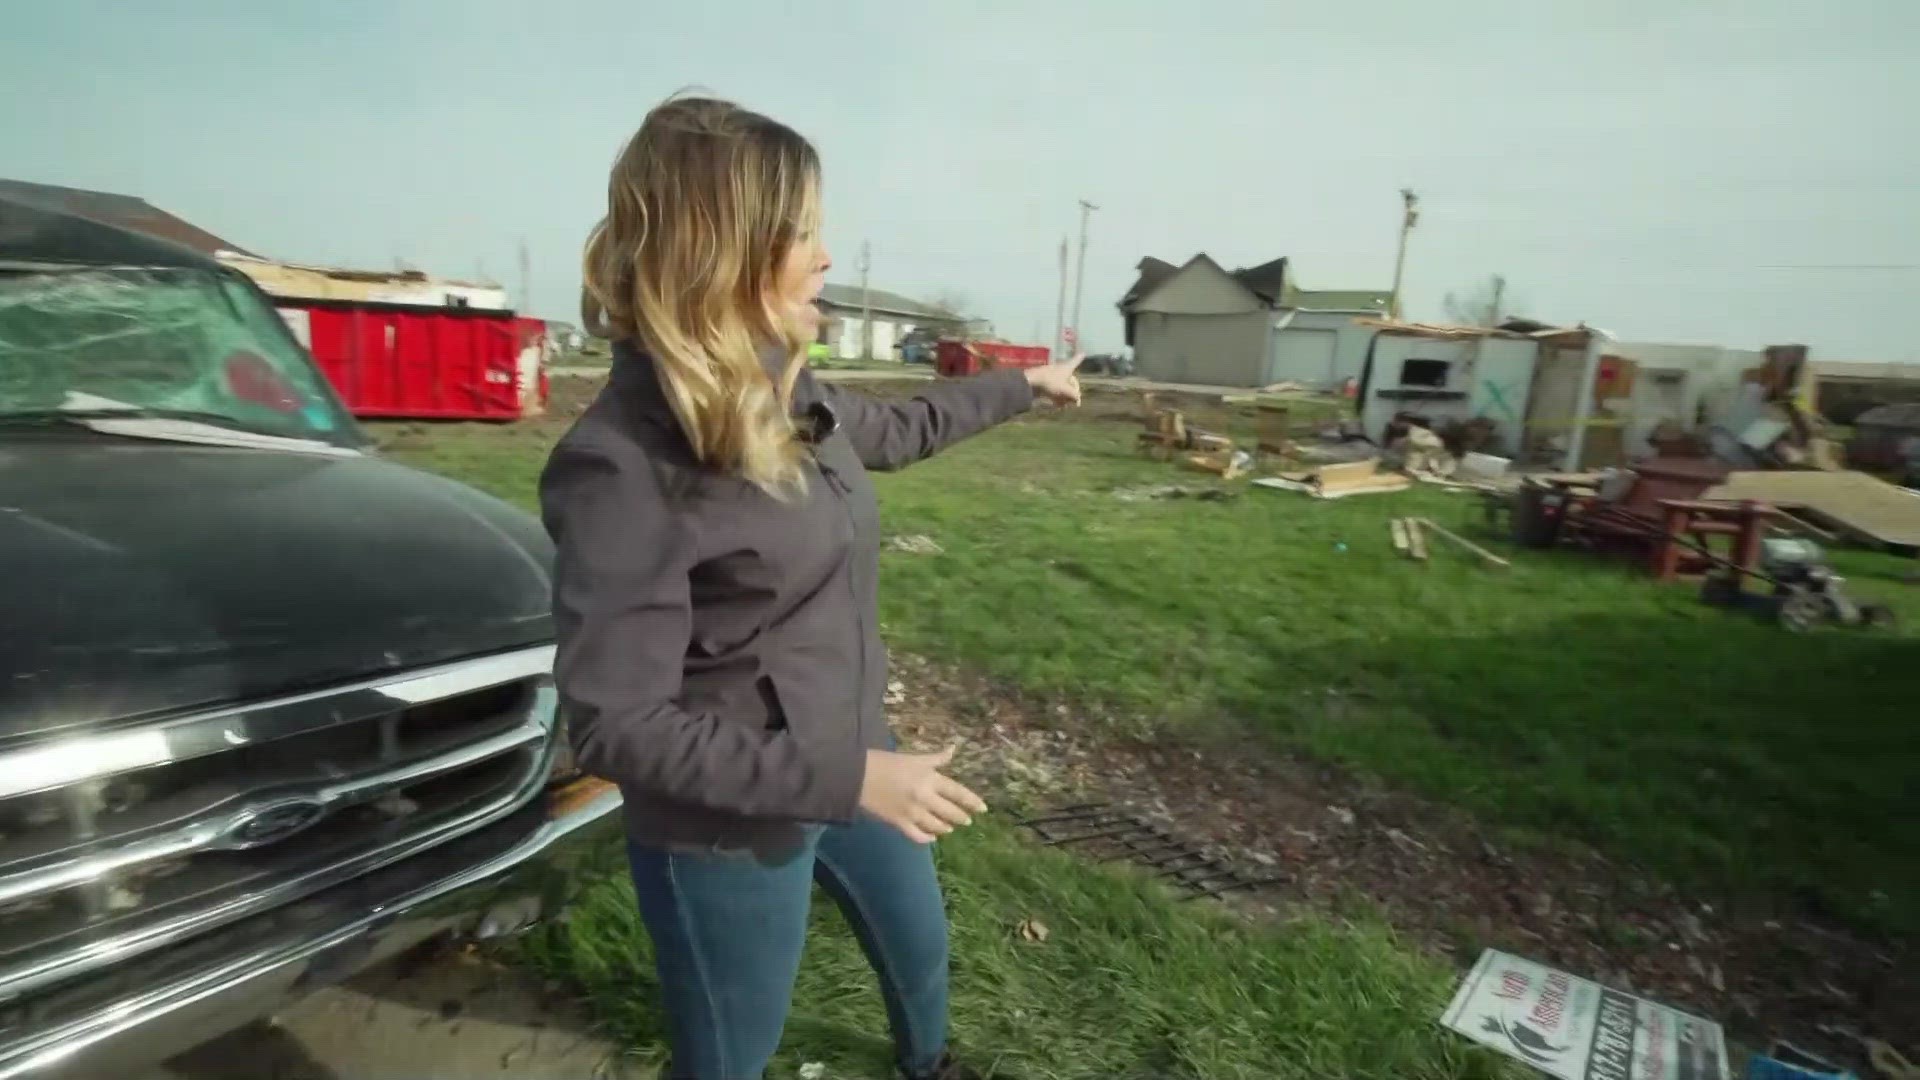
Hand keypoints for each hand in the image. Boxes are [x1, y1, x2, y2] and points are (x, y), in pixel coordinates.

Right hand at [858, 745, 987, 843]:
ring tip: (950, 828)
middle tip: (967, 820)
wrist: (859, 776)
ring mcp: (913, 813)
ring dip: (946, 828)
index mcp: (930, 778)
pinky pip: (919, 836)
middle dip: (961, 817)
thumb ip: (936, 758)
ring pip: (937, 826)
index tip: (983, 809)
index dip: (972, 801)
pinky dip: (928, 838)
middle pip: (950, 812)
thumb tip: (953, 748)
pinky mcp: (899, 824)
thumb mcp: (914, 758)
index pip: (958, 792)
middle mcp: (925, 797)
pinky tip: (932, 837)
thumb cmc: (887, 762)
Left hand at [1025, 352, 1083, 406]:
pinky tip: (1057, 405)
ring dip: (1065, 396)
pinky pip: (1054, 390)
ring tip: (1065, 406)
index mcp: (1067, 367)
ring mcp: (1052, 376)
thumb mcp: (1066, 390)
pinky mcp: (1045, 383)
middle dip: (1073, 391)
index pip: (1076, 361)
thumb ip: (1074, 395)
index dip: (1080, 358)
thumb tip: (1077, 400)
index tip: (1083, 353)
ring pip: (1062, 386)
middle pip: (1070, 380)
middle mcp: (1061, 370)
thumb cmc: (1051, 382)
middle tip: (1074, 402)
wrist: (1031, 382)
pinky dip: (1057, 397)